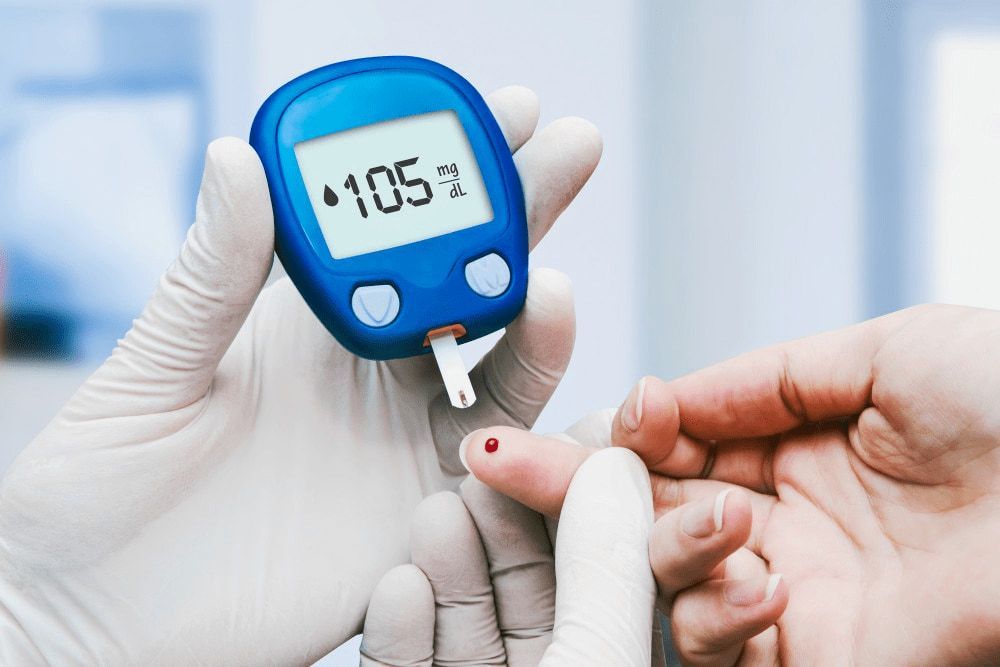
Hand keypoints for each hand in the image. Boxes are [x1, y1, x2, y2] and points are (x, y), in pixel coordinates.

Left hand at [0, 87, 601, 663]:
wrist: (96, 623)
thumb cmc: (93, 499)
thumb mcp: (150, 372)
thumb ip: (210, 275)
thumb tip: (236, 157)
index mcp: (303, 325)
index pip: (393, 232)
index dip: (446, 170)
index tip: (499, 111)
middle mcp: (368, 375)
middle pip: (466, 280)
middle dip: (522, 208)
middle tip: (569, 145)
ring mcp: (402, 442)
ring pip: (499, 363)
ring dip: (534, 312)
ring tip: (547, 274)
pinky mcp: (422, 512)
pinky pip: (497, 456)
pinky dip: (529, 407)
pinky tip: (544, 350)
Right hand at [360, 417, 658, 665]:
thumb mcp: (594, 659)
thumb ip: (604, 566)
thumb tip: (614, 468)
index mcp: (618, 660)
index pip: (611, 569)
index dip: (585, 502)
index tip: (562, 441)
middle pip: (531, 587)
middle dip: (501, 526)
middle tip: (478, 463)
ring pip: (469, 619)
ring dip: (449, 564)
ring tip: (434, 514)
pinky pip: (409, 663)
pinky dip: (403, 627)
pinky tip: (399, 587)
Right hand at [473, 304, 999, 664]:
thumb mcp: (887, 353)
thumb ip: (765, 375)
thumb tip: (665, 391)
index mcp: (799, 449)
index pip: (678, 442)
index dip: (624, 431)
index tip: (592, 415)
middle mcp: (782, 522)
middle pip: (644, 507)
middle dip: (567, 485)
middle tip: (492, 459)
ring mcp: (790, 593)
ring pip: (664, 577)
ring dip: (658, 541)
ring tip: (719, 514)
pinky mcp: (805, 657)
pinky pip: (715, 646)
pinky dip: (713, 610)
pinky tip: (755, 570)